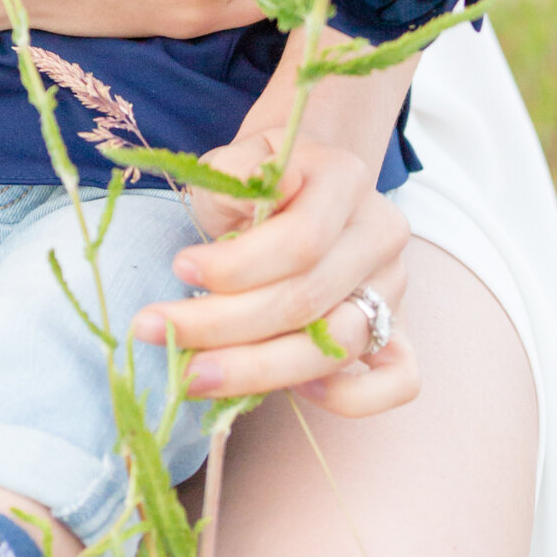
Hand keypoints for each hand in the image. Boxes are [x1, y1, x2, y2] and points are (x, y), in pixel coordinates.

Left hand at [131, 130, 417, 415]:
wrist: (299, 180)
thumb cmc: (256, 177)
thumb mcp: (233, 159)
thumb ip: (234, 175)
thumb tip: (246, 196)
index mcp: (344, 179)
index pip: (301, 240)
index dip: (237, 265)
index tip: (179, 269)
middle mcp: (379, 233)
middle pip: (308, 299)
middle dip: (223, 327)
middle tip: (158, 334)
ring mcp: (393, 285)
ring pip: (340, 346)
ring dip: (259, 370)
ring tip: (193, 376)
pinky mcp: (396, 327)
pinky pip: (399, 380)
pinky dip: (349, 396)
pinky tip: (289, 390)